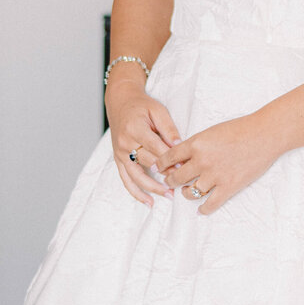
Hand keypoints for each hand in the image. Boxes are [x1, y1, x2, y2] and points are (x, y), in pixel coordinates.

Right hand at [107, 79, 181, 206]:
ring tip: (169, 196)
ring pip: (136, 176)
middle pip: (147, 162)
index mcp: (135, 129)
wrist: (120, 103)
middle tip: (182, 182)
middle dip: (165, 173)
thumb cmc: (141, 106)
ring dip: (152, 188)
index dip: (170, 159)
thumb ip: (168, 128)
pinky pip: (126, 180)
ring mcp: (120, 153)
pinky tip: (148, 201)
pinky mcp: (118, 160)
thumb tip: (179, 146)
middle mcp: (125, 143)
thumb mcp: (158, 110)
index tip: (184, 167)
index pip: (155, 148)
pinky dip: (136, 192)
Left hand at [154, 112, 279, 215]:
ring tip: (187, 192)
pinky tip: (201, 210)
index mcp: (196, 144)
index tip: (159, 168)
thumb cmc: (241, 129)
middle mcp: (202, 161)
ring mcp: (215, 176)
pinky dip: (203, 209)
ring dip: (186, 193)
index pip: (170, 157)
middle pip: (176, 177)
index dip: (161, 164)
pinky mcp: (229, 187)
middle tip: (170, 182)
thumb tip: (184, 157)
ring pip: (190, 192)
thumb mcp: (212, 131)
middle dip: (170, 181)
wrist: (264, 134)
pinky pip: (210, 204)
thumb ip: (197, 144)